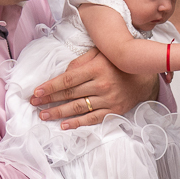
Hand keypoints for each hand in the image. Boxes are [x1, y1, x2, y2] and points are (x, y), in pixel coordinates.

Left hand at [31, 48, 158, 129]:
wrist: (145, 76)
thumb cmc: (119, 63)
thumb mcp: (101, 53)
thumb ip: (81, 61)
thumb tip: (63, 72)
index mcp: (97, 68)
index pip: (68, 79)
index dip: (51, 86)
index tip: (36, 92)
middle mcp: (102, 84)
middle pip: (70, 94)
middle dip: (50, 99)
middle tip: (34, 104)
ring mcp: (108, 99)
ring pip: (78, 108)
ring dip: (58, 112)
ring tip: (44, 115)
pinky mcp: (113, 110)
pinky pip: (92, 119)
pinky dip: (77, 123)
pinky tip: (64, 125)